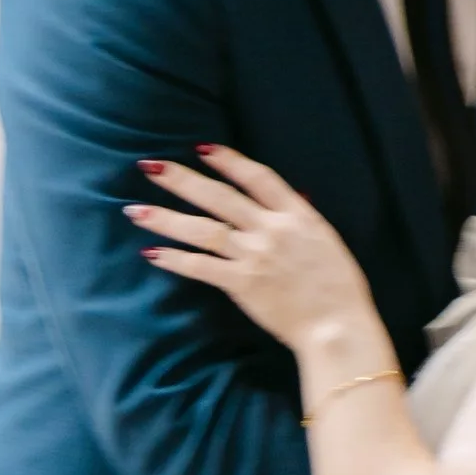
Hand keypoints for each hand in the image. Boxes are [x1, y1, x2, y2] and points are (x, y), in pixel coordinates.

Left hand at [129, 148, 384, 366]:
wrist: (337, 326)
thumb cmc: (340, 287)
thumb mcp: (326, 240)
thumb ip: (301, 218)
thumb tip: (290, 197)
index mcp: (297, 214)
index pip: (257, 176)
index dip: (228, 160)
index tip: (202, 148)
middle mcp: (271, 229)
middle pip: (218, 197)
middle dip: (181, 179)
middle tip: (149, 166)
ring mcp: (254, 256)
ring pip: (202, 230)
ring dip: (166, 218)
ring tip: (135, 210)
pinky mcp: (242, 285)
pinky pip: (201, 268)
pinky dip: (175, 260)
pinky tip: (152, 252)